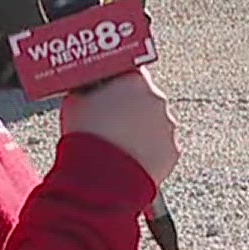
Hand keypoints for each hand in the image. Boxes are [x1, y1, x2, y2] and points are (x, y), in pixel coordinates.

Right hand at [59, 70, 179, 187]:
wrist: (100, 176)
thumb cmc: (85, 135)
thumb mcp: (76, 100)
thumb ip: (91, 89)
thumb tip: (91, 87)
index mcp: (134, 80)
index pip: (131, 73)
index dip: (119, 84)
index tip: (111, 93)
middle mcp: (157, 99)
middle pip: (146, 99)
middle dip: (132, 108)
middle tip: (112, 123)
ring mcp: (168, 125)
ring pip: (156, 124)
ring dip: (142, 131)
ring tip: (119, 146)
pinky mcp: (172, 150)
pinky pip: (161, 147)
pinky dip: (149, 151)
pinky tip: (131, 159)